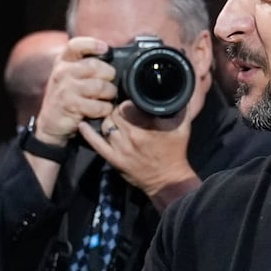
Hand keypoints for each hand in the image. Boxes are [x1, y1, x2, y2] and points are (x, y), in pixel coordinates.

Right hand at [31, 37, 116, 145]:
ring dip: (109, 93)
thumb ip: (84, 65)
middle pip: (95, 66)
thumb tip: (111, 56)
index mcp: (62, 61)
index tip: (105, 49)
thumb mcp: (68, 76)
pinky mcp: (71, 105)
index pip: (76, 45)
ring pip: (100, 86)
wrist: (50, 122)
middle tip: (109, 82)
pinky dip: (105, 108)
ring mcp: (66, 89)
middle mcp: (62, 72)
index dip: (92, 44)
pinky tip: (102, 109)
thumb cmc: (65, 96)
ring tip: (107, 97)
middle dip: (109, 75)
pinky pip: (98, 105)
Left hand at [77, 95, 196, 201]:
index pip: (128, 105)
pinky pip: (96, 144)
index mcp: (148, 125)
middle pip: (115, 113)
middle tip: (123, 112)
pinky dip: (88, 133)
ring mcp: (121, 148)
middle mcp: (133, 135)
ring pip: (106, 125)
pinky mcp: (114, 159)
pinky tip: (82, 125)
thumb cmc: (175, 151)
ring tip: (115, 121)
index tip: (131, 103)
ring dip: (108, 120)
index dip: (128, 102)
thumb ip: (184, 106)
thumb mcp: (183, 126)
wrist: (168, 179)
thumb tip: (188, 91)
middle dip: (118, 110)